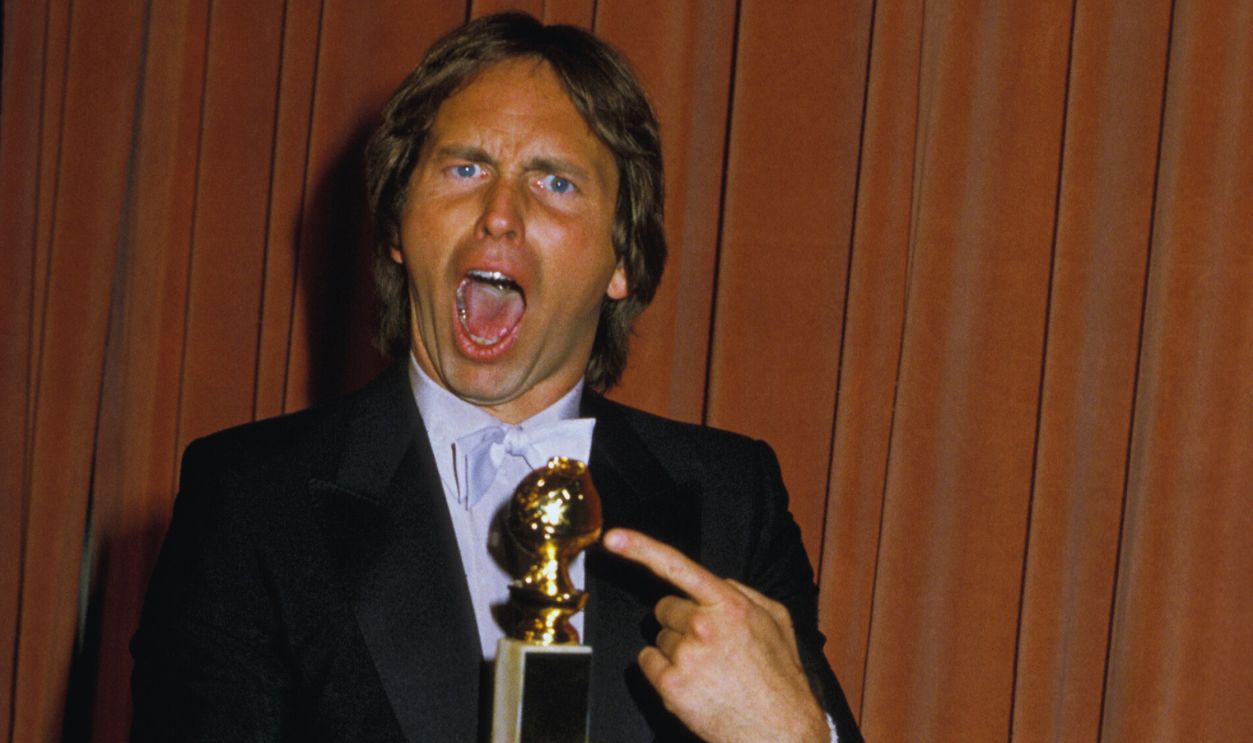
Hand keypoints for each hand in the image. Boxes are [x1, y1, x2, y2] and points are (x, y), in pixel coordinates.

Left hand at [603, 528, 829, 742]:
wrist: (781, 730)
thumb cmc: (781, 678)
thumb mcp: (777, 621)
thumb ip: (745, 593)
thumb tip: (717, 582)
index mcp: (729, 605)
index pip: (677, 566)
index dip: (639, 547)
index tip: (612, 537)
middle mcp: (704, 626)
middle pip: (665, 609)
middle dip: (680, 622)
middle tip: (708, 646)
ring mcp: (685, 657)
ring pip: (658, 638)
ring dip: (676, 650)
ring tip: (709, 670)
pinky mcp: (671, 686)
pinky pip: (647, 663)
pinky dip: (662, 671)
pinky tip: (692, 683)